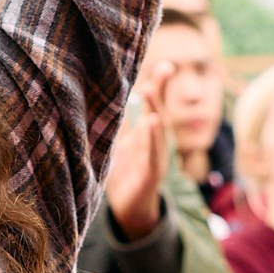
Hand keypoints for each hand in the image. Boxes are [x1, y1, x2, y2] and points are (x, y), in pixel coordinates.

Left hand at [106, 61, 174, 241]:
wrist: (129, 207)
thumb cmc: (124, 170)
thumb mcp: (119, 142)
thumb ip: (118, 120)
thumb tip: (108, 92)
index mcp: (146, 131)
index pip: (154, 104)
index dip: (160, 85)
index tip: (165, 64)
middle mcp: (154, 142)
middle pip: (159, 113)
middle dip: (158, 92)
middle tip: (160, 70)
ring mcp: (155, 157)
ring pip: (158, 132)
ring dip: (156, 109)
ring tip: (151, 90)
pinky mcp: (151, 174)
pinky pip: (153, 155)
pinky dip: (152, 139)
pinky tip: (150, 123)